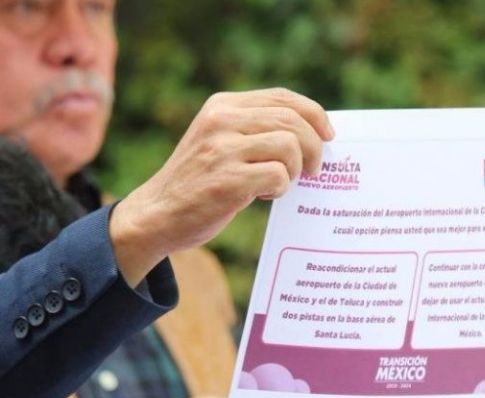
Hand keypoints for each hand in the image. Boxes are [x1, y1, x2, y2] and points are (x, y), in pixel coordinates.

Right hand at [110, 88, 333, 284]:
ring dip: (296, 170)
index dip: (314, 113)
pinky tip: (264, 196)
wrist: (156, 214)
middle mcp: (221, 121)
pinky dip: (281, 189)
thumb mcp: (217, 141)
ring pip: (289, 146)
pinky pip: (278, 176)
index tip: (327, 134)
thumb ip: (253, 130)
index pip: (282, 97)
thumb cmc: (196, 182)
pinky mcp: (228, 180)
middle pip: (292, 120)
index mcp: (222, 106)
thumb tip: (311, 133)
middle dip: (314, 146)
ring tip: (283, 183)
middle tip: (314, 170)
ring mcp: (223, 149)